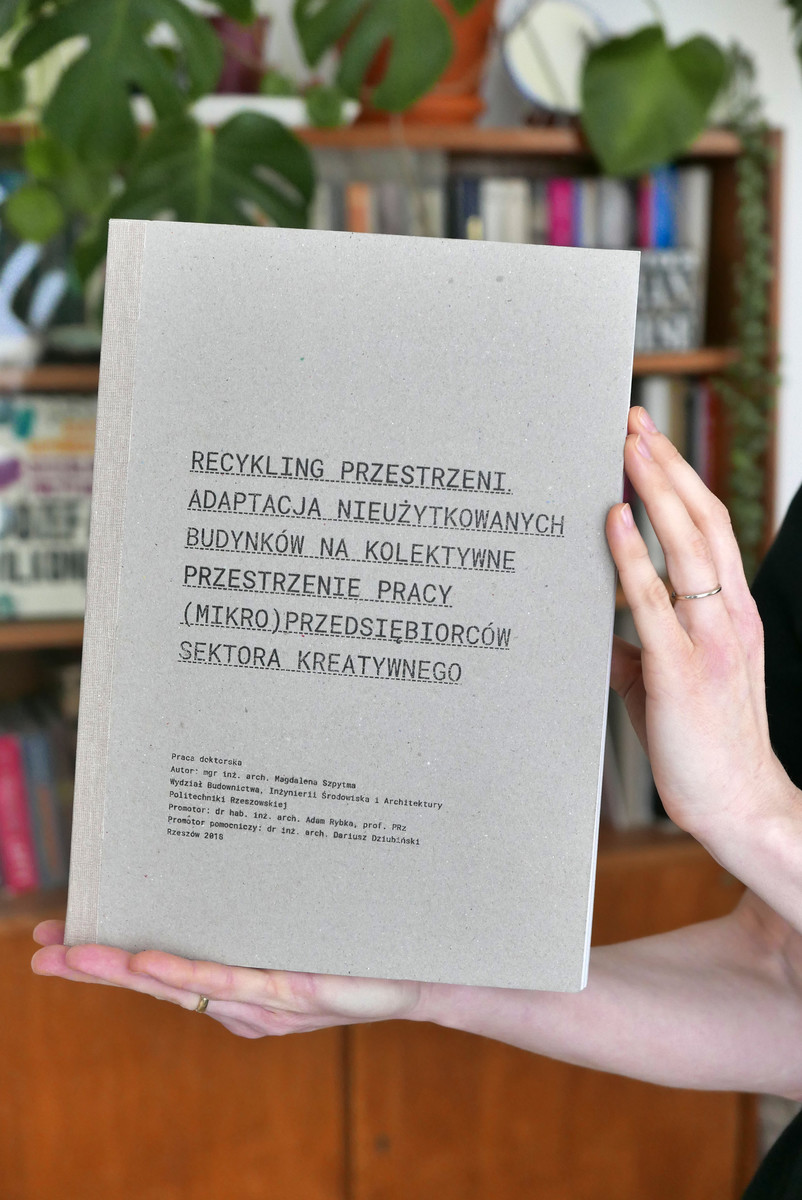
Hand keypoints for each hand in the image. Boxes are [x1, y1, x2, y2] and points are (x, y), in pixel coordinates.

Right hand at [31, 920, 420, 1037]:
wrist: (429, 969)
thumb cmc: (366, 944)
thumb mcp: (302, 923)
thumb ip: (257, 913)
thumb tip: (215, 876)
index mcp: (240, 980)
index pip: (163, 967)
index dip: (110, 957)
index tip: (62, 936)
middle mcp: (244, 996)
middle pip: (159, 982)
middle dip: (98, 968)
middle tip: (42, 952)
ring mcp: (267, 997)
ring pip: (182, 986)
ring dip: (125, 972)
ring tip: (76, 955)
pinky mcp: (294, 992)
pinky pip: (230, 985)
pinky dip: (185, 975)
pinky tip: (148, 962)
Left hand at [606, 406, 793, 842]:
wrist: (737, 805)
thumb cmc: (701, 741)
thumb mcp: (667, 681)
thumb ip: (634, 649)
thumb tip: (595, 633)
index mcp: (730, 612)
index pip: (711, 530)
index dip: (682, 482)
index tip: (651, 443)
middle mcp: (728, 615)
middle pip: (705, 521)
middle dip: (668, 466)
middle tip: (634, 421)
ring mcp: (710, 641)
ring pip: (690, 546)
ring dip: (657, 491)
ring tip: (628, 447)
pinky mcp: (681, 672)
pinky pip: (653, 602)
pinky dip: (632, 556)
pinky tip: (612, 520)